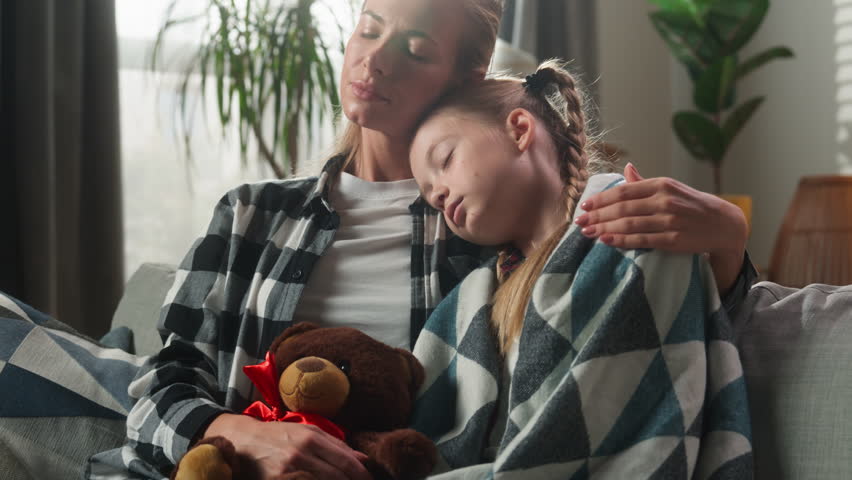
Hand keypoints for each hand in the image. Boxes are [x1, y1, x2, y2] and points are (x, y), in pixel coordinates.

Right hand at [202, 413, 371, 479]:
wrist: (243, 441)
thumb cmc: (279, 435)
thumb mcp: (308, 432)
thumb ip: (336, 444)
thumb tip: (362, 459)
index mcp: (312, 438)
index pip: (346, 462)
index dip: (362, 476)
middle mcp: (302, 454)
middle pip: (338, 476)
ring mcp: (289, 471)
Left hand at [574, 163, 747, 294]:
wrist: (723, 223)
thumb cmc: (691, 205)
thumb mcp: (670, 188)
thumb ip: (644, 182)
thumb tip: (626, 168)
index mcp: (661, 184)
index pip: (624, 191)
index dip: (601, 199)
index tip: (584, 206)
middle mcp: (665, 200)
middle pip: (622, 208)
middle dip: (597, 215)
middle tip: (579, 222)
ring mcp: (670, 221)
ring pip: (629, 224)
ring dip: (604, 229)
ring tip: (587, 232)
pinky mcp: (673, 240)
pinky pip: (641, 240)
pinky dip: (621, 240)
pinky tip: (606, 241)